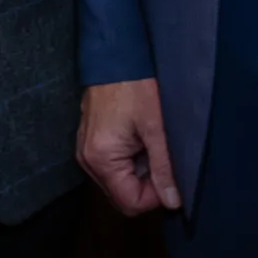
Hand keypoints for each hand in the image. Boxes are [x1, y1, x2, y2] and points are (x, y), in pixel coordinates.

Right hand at [78, 79, 180, 214]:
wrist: (114, 54)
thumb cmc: (134, 85)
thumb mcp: (156, 127)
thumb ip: (164, 167)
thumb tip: (172, 202)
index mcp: (101, 159)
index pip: (130, 203)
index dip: (155, 196)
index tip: (170, 175)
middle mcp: (87, 161)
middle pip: (122, 196)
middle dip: (146, 185)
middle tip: (162, 159)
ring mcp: (85, 151)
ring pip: (118, 182)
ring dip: (139, 172)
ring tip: (150, 144)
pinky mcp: (89, 142)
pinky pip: (112, 166)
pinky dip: (129, 161)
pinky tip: (139, 139)